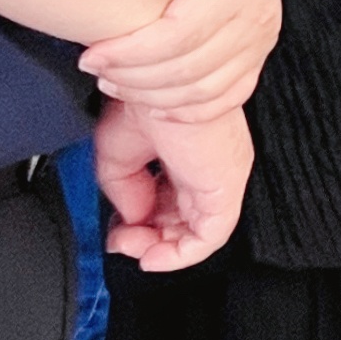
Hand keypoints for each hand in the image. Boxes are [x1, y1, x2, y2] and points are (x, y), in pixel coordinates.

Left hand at [77, 0, 282, 116]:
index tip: (94, 53)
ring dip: (153, 96)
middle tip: (96, 68)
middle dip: (135, 77)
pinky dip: (186, 110)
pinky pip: (224, 99)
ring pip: (204, 91)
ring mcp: (259, 42)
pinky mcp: (254, 60)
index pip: (182, 33)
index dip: (133, 52)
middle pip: (190, 69)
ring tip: (115, 82)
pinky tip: (153, 103)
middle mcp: (257, 17)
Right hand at [90, 97, 250, 269]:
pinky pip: (210, 236)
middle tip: (120, 240)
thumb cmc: (143, 99)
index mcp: (186, 154)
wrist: (156, 82)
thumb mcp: (118, 151)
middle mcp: (206, 167)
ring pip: (197, 232)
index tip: (115, 229)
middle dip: (147, 238)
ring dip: (159, 248)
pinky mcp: (225, 188)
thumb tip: (129, 217)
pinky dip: (181, 255)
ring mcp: (218, 178)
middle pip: (182, 220)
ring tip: (132, 246)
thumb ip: (123, 190)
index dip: (141, 222)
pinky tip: (154, 257)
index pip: (169, 201)